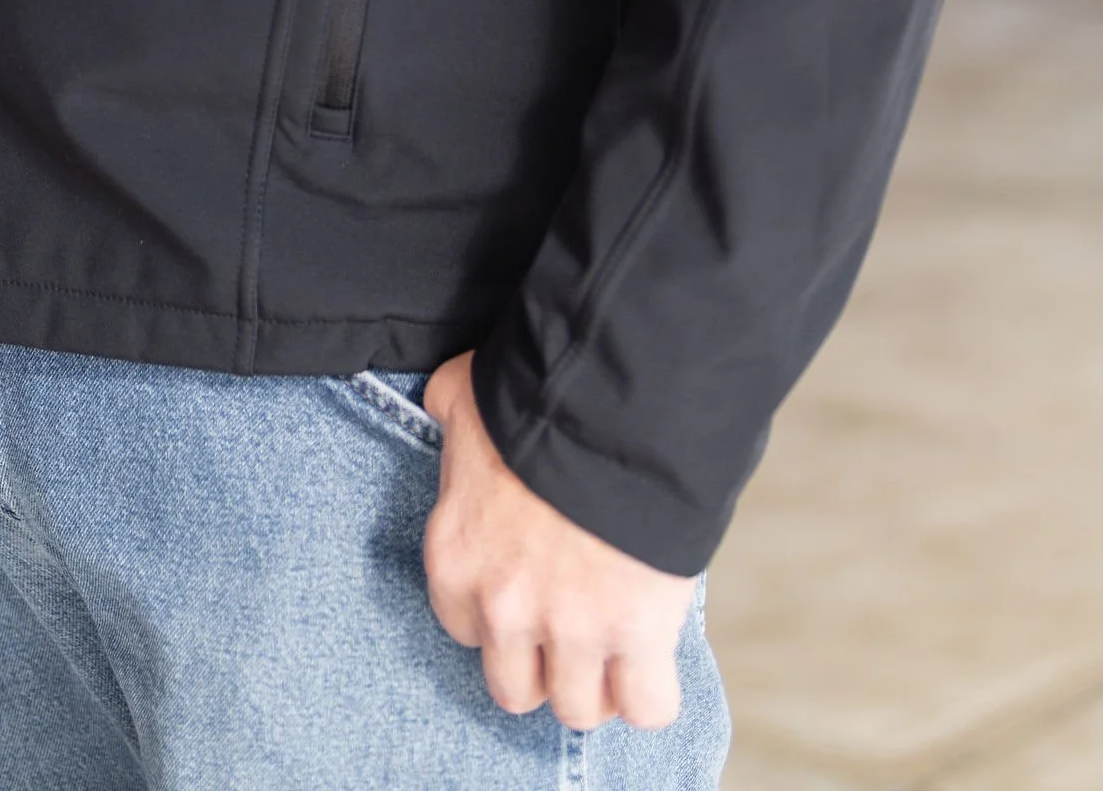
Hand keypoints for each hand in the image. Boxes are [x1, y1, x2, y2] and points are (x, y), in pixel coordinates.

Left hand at [422, 351, 695, 731]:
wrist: (610, 396)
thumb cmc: (536, 392)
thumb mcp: (464, 394)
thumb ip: (448, 411)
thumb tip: (448, 404)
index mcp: (455, 561)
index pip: (464, 631)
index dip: (499, 618)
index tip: (526, 598)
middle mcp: (503, 609)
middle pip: (515, 690)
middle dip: (543, 668)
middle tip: (570, 635)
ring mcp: (570, 628)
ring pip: (577, 710)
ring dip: (597, 685)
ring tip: (615, 652)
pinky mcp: (636, 632)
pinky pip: (647, 707)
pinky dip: (653, 694)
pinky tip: (654, 661)